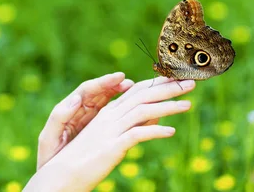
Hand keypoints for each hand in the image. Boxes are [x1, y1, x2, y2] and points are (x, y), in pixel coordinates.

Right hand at [25, 77, 194, 191]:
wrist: (63, 175)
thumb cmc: (86, 158)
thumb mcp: (111, 137)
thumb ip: (133, 124)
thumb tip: (158, 117)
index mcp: (108, 112)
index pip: (137, 91)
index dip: (158, 84)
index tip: (176, 79)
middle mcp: (110, 116)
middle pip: (143, 96)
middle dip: (168, 88)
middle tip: (191, 83)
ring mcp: (110, 130)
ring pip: (143, 111)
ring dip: (168, 106)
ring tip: (188, 104)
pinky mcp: (112, 146)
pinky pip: (137, 135)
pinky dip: (155, 131)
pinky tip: (171, 132)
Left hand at [37, 72, 133, 168]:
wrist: (52, 176)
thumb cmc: (48, 157)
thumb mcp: (48, 138)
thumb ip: (59, 118)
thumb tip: (76, 99)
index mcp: (69, 108)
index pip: (87, 90)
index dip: (103, 82)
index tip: (119, 77)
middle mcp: (80, 110)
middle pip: (100, 92)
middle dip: (115, 85)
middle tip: (131, 82)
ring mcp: (89, 119)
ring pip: (107, 102)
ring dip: (121, 95)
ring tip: (136, 91)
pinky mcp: (97, 130)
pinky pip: (111, 117)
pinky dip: (122, 112)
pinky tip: (135, 111)